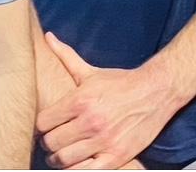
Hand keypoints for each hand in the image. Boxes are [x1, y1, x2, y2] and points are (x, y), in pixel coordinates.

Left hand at [36, 33, 177, 169]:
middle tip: (53, 140)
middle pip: (51, 143)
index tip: (44, 126)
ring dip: (59, 159)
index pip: (43, 122)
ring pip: (64, 160)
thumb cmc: (120, 82)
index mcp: (80, 100)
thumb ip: (66, 56)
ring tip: (63, 153)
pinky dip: (76, 170)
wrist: (155, 92)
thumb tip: (48, 37)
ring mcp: (102, 141)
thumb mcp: (91, 71)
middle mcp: (89, 121)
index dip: (40, 126)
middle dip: (48, 143)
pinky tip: (78, 162)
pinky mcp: (115, 157)